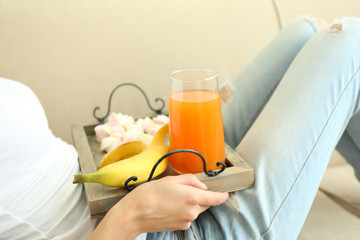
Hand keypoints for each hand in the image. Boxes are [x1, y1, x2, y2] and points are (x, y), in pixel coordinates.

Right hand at [88, 174, 228, 239]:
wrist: (135, 214)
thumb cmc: (150, 194)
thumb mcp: (170, 179)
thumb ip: (190, 180)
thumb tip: (201, 186)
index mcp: (193, 197)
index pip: (216, 199)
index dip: (222, 196)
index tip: (225, 193)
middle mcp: (192, 211)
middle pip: (204, 203)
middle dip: (199, 196)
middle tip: (184, 189)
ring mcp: (186, 221)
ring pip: (195, 210)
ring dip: (189, 203)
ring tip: (172, 198)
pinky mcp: (180, 227)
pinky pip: (187, 217)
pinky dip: (182, 211)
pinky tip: (169, 206)